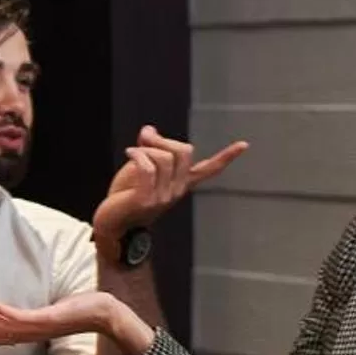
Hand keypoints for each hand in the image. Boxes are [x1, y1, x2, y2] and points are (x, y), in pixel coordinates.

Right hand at [0, 291, 142, 352]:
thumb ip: (37, 315)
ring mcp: (36, 329)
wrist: (103, 314)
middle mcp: (29, 335)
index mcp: (28, 334)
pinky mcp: (44, 320)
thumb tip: (29, 311)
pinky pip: (16, 317)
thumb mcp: (53, 312)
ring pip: (0, 326)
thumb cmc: (81, 310)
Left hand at [91, 125, 246, 243]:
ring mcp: (163, 197)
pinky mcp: (146, 199)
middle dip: (163, 140)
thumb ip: (149, 148)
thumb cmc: (125, 197)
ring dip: (145, 148)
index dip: (226, 157)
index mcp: (180, 184)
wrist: (111, 225)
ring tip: (132, 152)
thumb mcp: (139, 168)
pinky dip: (137, 154)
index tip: (245, 145)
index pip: (208, 170)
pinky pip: (148, 167)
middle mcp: (177, 191)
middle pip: (184, 151)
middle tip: (143, 141)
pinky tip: (129, 153)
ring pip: (164, 157)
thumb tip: (150, 129)